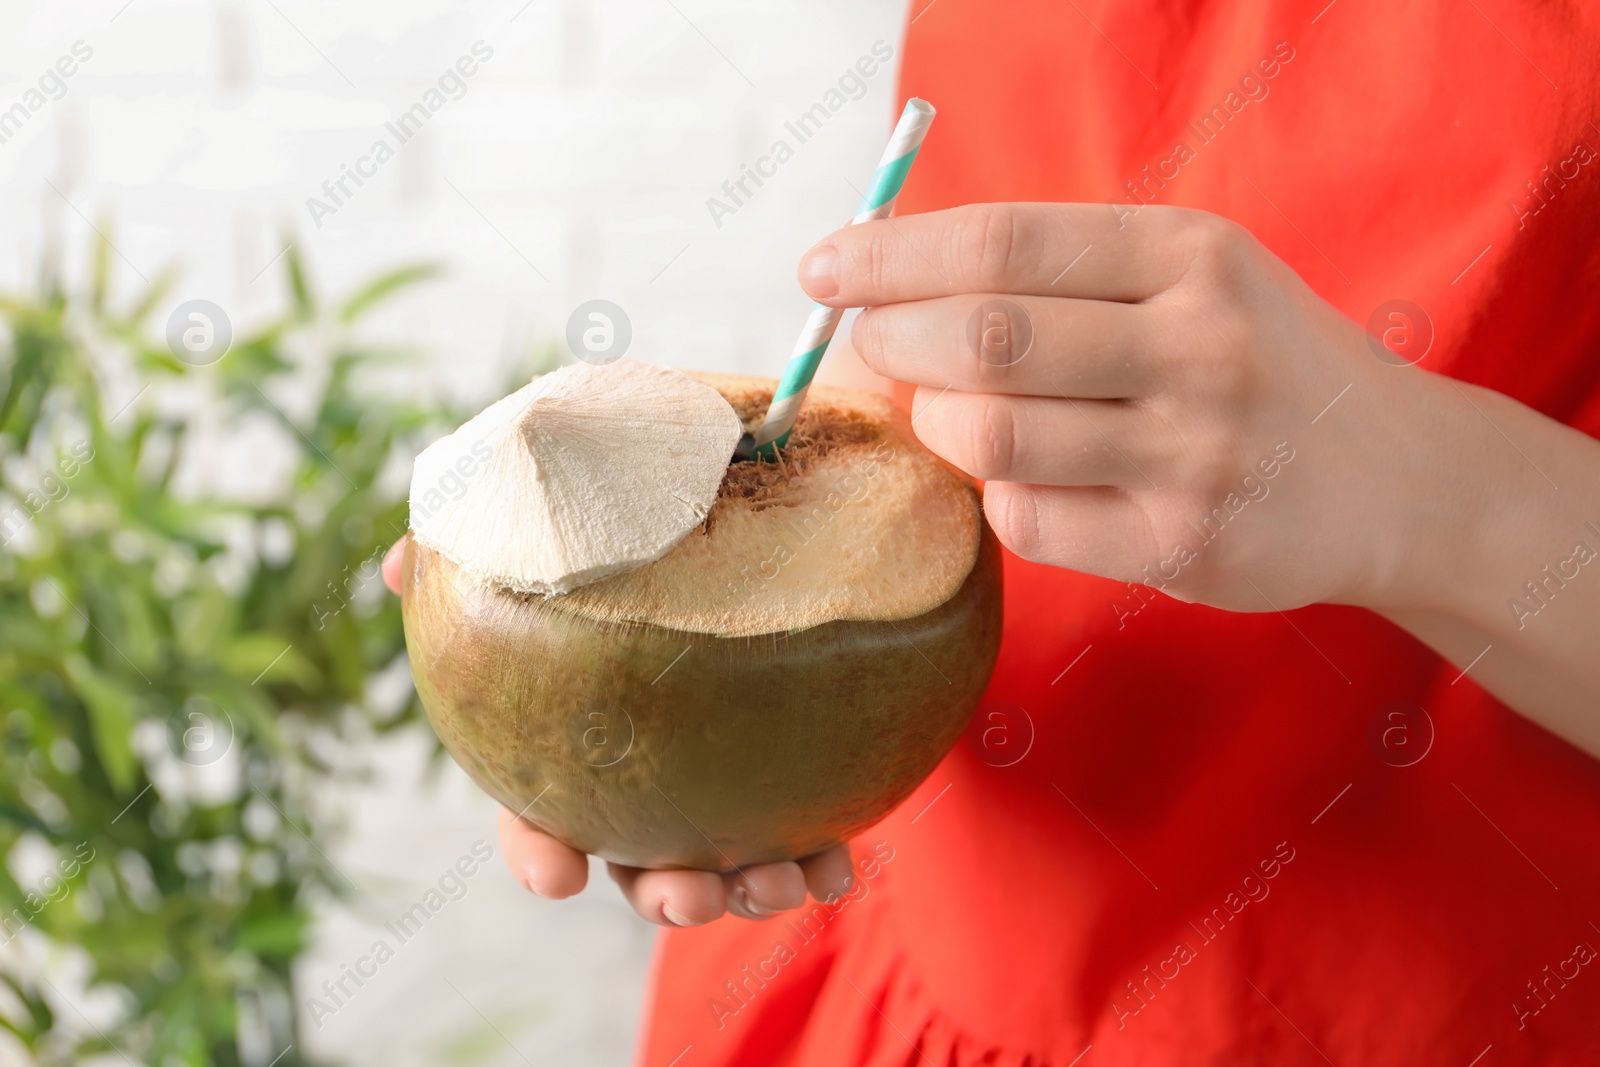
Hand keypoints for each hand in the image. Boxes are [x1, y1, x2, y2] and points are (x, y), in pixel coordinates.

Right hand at [381, 541, 854, 923]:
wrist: (746, 508)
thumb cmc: (633, 522)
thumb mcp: (561, 515)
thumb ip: (487, 543)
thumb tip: (399, 563)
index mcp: (577, 738)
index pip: (537, 813)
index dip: (539, 853)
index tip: (558, 878)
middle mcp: (645, 777)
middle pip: (640, 863)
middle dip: (663, 894)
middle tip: (690, 894)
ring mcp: (721, 783)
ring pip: (725, 866)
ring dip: (747, 890)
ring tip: (779, 883)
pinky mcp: (792, 775)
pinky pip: (807, 836)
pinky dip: (820, 866)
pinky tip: (837, 871)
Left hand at [803, 203, 1458, 615]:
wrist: (1395, 478)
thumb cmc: (1255, 361)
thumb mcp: (1188, 276)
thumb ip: (1060, 275)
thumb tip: (890, 293)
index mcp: (1189, 255)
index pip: (1005, 243)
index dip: (893, 257)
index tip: (824, 270)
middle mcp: (1198, 346)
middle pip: (987, 338)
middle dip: (897, 340)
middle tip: (875, 345)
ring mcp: (1194, 453)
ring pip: (995, 435)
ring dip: (938, 424)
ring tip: (946, 412)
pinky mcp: (1182, 546)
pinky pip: (1027, 520)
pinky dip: (995, 496)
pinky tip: (1019, 477)